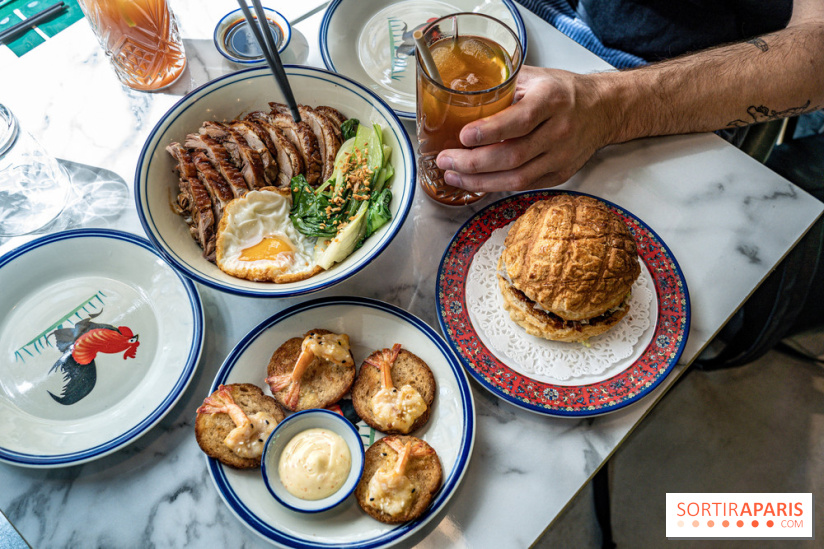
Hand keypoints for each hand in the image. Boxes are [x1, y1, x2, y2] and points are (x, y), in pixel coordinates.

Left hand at [435, 65, 614, 191]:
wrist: (604, 108)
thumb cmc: (562, 91)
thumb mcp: (534, 77)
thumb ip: (502, 86)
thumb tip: (460, 96)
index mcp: (551, 100)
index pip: (519, 120)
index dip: (489, 131)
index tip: (462, 136)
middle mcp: (559, 130)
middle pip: (512, 155)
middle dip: (473, 162)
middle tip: (446, 160)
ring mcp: (562, 156)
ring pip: (516, 178)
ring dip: (480, 181)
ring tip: (453, 175)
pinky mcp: (561, 174)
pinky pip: (524, 185)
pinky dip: (496, 186)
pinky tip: (476, 181)